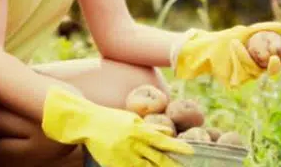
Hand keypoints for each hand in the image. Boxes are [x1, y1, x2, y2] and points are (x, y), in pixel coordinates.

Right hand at [41, 88, 191, 166]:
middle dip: (172, 165)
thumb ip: (151, 127)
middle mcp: (134, 144)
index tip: (192, 151)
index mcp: (139, 131)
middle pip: (158, 159)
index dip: (178, 146)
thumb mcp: (132, 119)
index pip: (163, 140)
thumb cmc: (112, 119)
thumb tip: (169, 130)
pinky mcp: (115, 165)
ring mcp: (124, 157)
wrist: (88, 123)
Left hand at [172, 22, 280, 87]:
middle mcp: (259, 68)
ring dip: (245, 56)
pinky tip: (231, 52)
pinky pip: (242, 75)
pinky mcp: (236, 83)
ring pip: (255, 70)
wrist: (206, 47)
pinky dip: (237, 60)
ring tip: (234, 43)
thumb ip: (263, 29)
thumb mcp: (245, 32)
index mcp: (264, 57)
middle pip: (273, 71)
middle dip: (275, 67)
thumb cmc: (227, 39)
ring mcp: (248, 77)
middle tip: (273, 59)